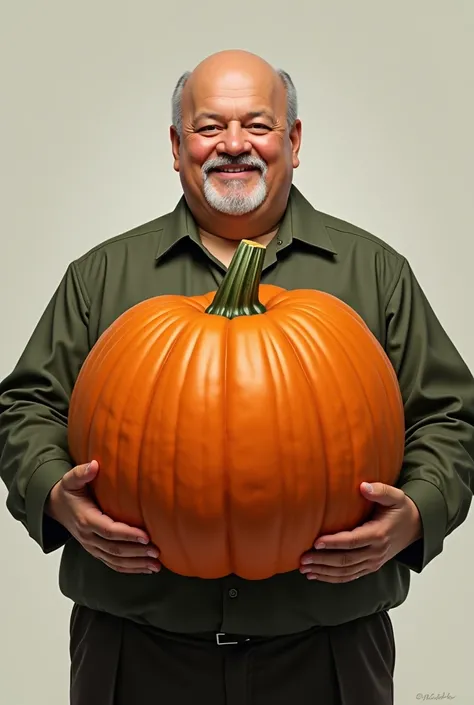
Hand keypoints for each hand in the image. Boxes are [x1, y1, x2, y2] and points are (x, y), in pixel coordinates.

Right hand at [46, 460, 160, 573]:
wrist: (55, 506)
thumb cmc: (68, 492)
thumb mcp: (71, 479)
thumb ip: (81, 472)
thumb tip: (94, 465)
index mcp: (86, 520)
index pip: (109, 530)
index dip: (128, 535)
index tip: (146, 536)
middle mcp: (88, 537)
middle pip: (114, 549)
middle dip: (136, 552)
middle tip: (156, 551)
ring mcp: (92, 547)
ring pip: (115, 560)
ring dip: (136, 564)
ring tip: (155, 565)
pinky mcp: (96, 551)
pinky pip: (112, 564)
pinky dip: (129, 568)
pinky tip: (145, 568)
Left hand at [299, 481, 421, 582]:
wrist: (415, 527)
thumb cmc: (400, 509)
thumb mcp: (395, 496)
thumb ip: (380, 491)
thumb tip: (363, 486)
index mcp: (379, 534)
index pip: (353, 541)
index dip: (334, 543)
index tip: (316, 542)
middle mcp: (375, 552)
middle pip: (346, 560)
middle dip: (323, 560)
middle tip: (303, 558)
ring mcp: (373, 562)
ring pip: (345, 572)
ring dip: (324, 571)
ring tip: (304, 568)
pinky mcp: (370, 567)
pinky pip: (349, 576)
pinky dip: (332, 578)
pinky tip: (315, 575)